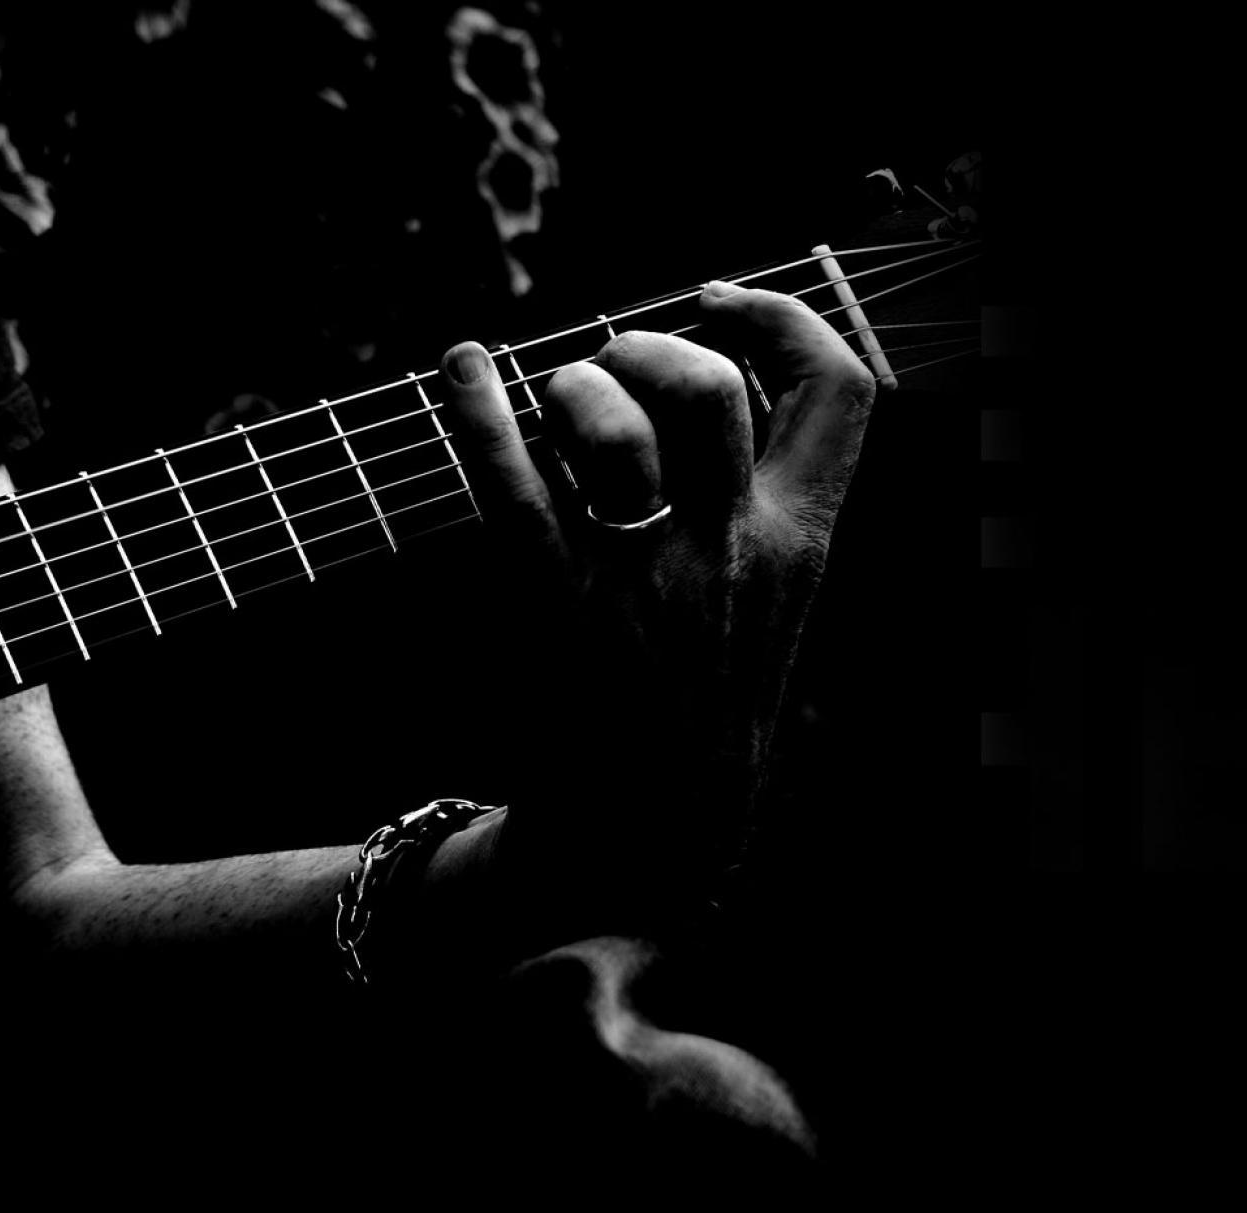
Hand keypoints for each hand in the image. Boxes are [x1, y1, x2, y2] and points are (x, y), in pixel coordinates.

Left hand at [435, 282, 875, 910]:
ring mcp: (642, 584)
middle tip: (605, 364)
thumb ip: (759, 496)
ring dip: (570, 386)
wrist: (649, 830)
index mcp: (799, 545)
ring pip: (616, 432)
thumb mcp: (770, 595)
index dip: (779, 317)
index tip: (713, 300)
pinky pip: (513, 490)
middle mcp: (729, 557)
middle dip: (647, 348)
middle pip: (709, 392)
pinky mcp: (554, 611)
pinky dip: (476, 413)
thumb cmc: (698, 691)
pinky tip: (454, 368)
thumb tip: (698, 368)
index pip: (839, 392)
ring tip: (548, 400)